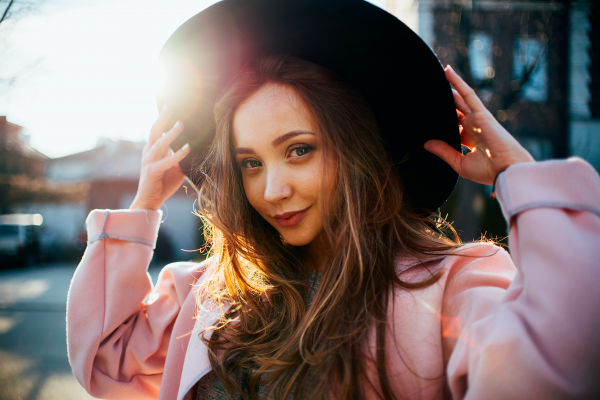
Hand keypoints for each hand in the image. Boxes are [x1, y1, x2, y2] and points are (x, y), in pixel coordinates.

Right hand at [130, 105, 190, 209]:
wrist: (150, 201)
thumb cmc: (163, 183)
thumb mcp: (176, 168)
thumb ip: (182, 157)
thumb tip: (197, 148)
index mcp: (153, 150)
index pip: (158, 130)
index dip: (164, 118)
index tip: (170, 105)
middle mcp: (149, 153)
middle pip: (154, 131)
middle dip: (162, 117)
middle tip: (170, 105)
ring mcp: (148, 162)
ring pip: (159, 143)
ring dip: (171, 133)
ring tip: (181, 123)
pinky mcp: (152, 171)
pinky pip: (166, 161)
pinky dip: (177, 155)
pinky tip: (187, 148)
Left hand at [424, 66, 533, 185]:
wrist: (505, 171)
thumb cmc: (487, 171)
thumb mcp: (459, 162)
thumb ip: (444, 151)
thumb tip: (427, 144)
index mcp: (471, 140)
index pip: (454, 127)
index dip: (443, 122)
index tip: (427, 118)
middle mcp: (474, 127)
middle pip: (456, 111)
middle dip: (445, 104)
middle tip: (428, 96)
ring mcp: (478, 118)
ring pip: (460, 99)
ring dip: (450, 88)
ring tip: (436, 77)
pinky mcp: (481, 113)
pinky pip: (468, 94)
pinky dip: (458, 82)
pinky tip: (447, 72)